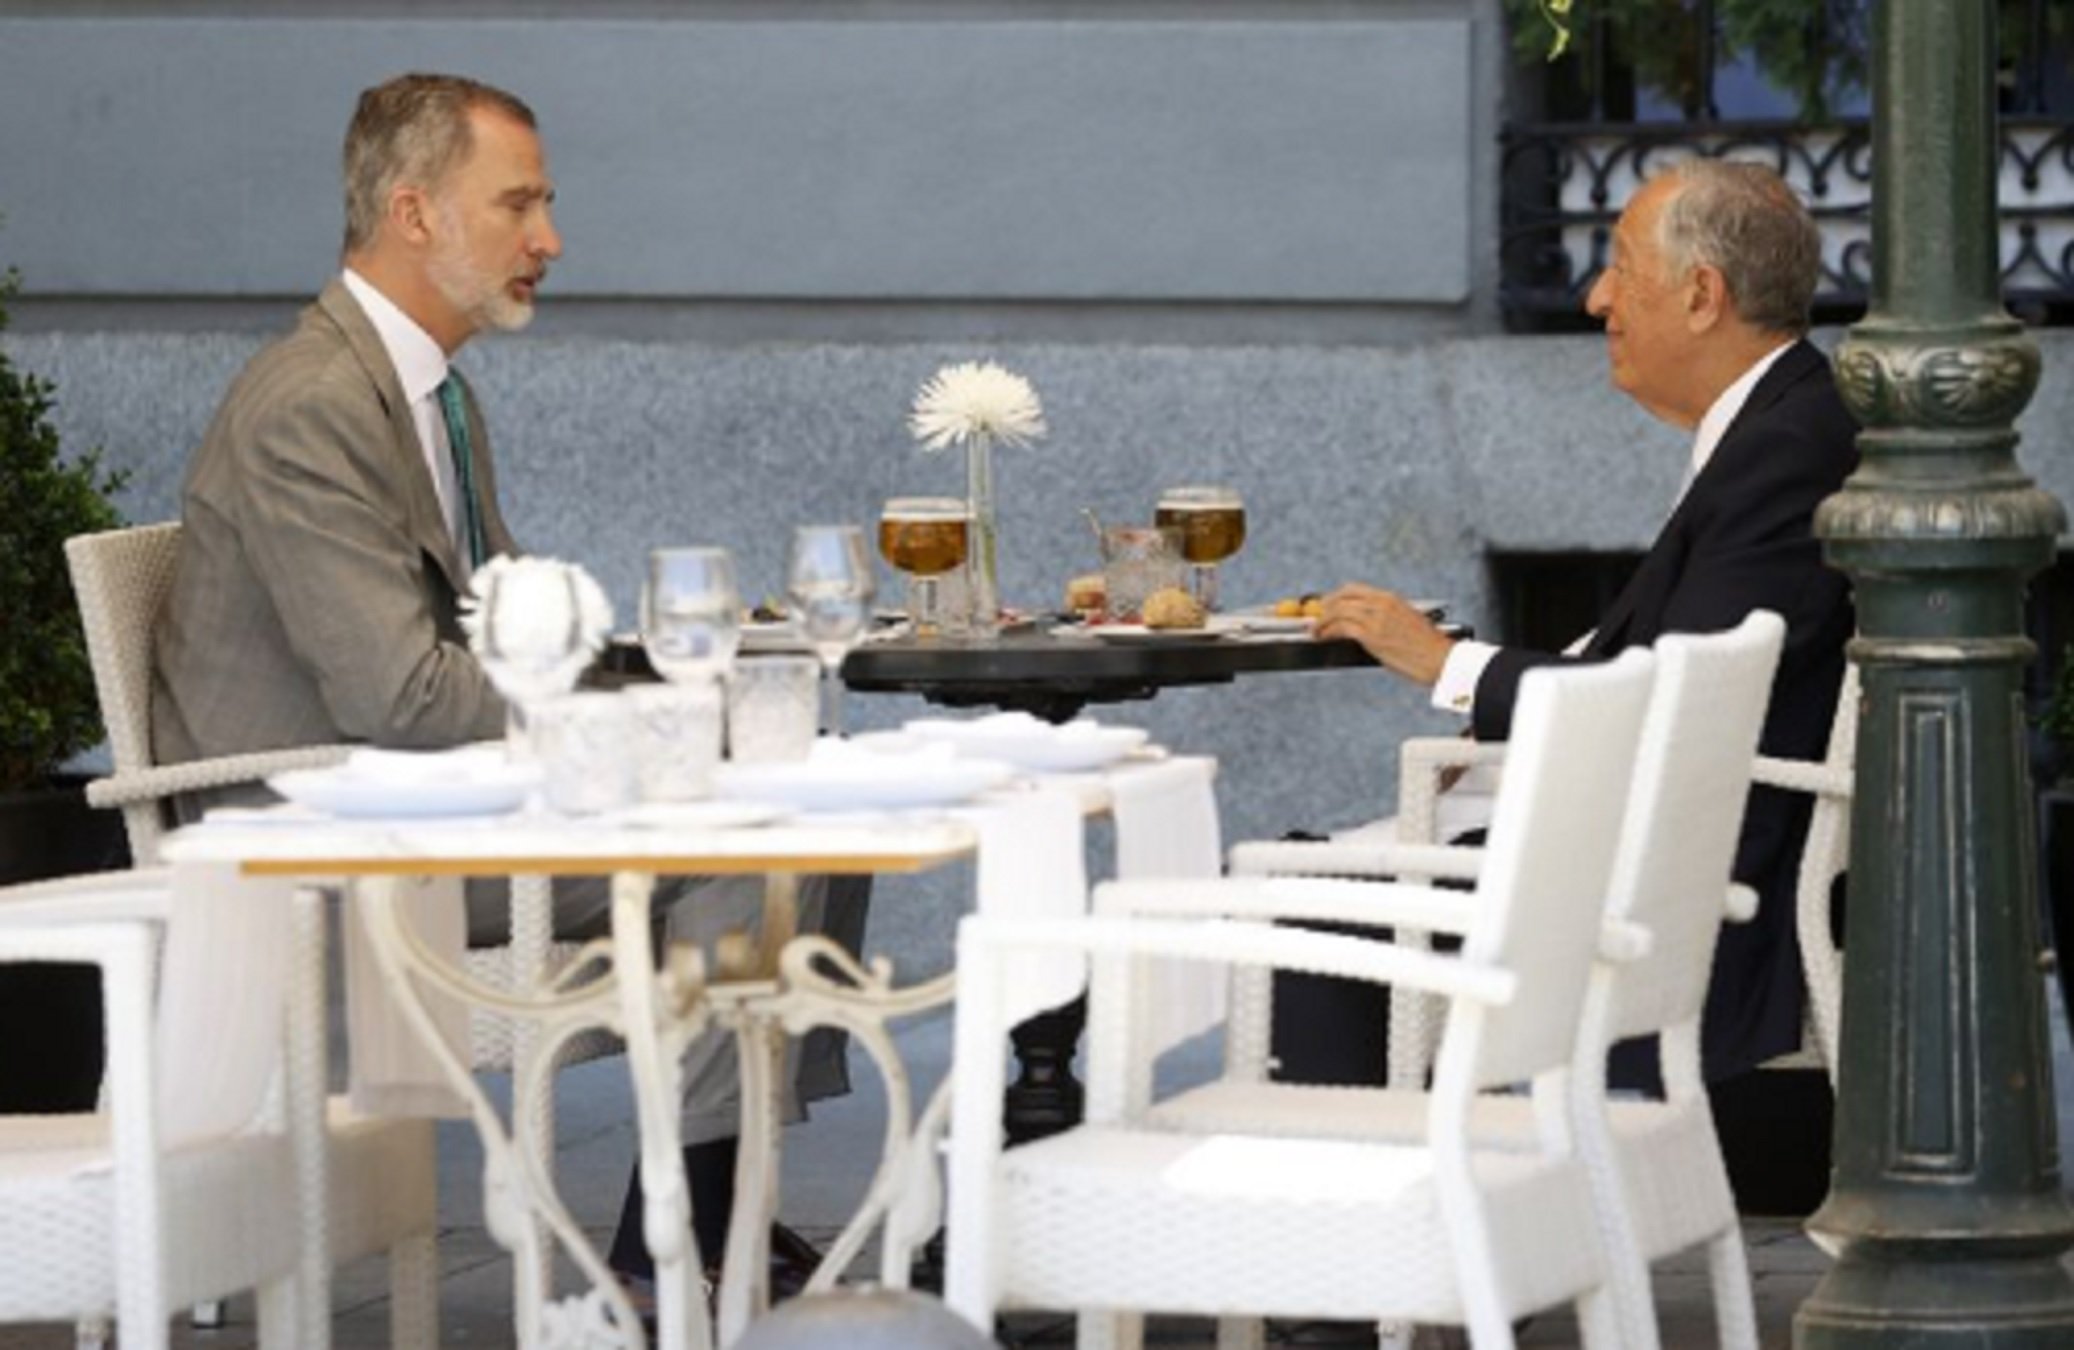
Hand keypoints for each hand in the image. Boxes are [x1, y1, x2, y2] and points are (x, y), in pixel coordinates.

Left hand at [1315, 583, 1455, 686]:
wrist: (1440, 659)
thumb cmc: (1427, 646)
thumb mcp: (1406, 621)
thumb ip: (1385, 617)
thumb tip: (1365, 622)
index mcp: (1390, 598)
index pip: (1354, 589)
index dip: (1335, 596)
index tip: (1327, 605)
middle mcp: (1381, 604)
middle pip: (1342, 598)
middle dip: (1324, 608)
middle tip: (1316, 618)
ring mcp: (1376, 619)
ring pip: (1338, 611)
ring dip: (1322, 622)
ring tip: (1316, 631)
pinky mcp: (1372, 636)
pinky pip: (1341, 628)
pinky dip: (1328, 631)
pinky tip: (1323, 637)